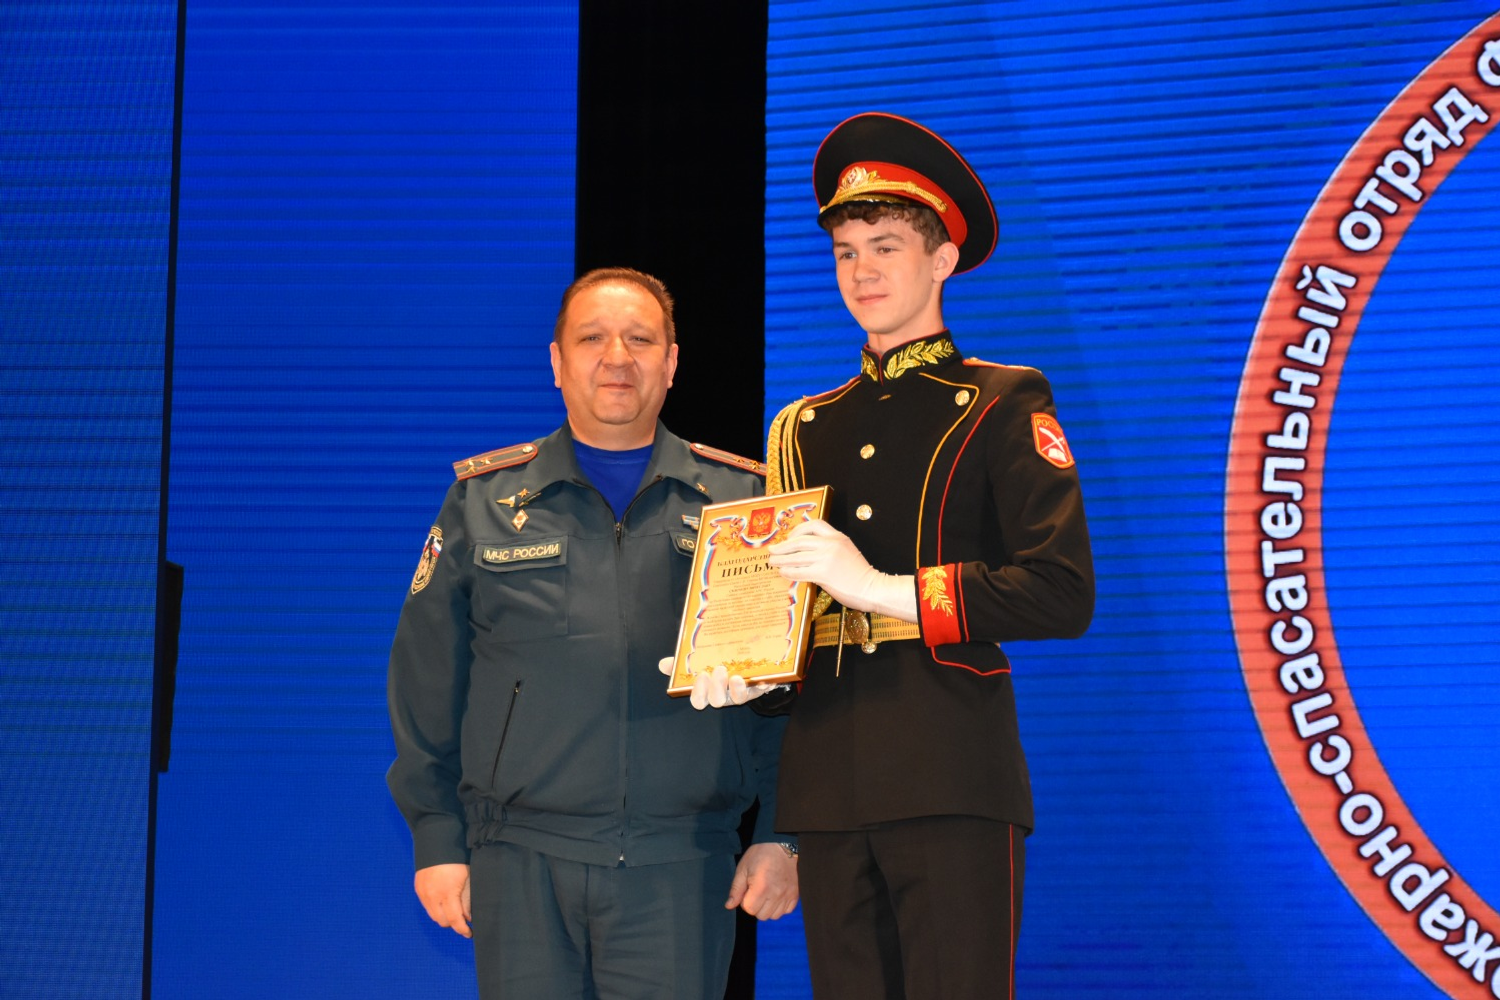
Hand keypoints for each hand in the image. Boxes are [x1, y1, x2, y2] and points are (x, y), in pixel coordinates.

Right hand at [414, 863, 471, 937]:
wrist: (436, 845)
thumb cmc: (457, 860)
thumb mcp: (467, 878)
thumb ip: (467, 899)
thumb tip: (468, 917)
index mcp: (448, 893)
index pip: (455, 920)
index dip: (462, 930)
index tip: (469, 933)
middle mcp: (433, 896)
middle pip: (443, 922)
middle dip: (454, 923)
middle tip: (463, 919)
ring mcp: (424, 894)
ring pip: (434, 916)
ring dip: (443, 917)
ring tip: (453, 910)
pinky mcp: (418, 890)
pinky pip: (427, 907)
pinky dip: (435, 909)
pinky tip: (443, 902)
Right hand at [660, 657, 780, 709]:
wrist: (748, 660)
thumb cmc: (717, 662)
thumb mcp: (698, 660)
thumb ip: (681, 663)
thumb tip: (664, 664)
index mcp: (707, 690)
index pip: (698, 700)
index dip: (699, 692)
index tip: (701, 676)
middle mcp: (723, 695)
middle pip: (717, 701)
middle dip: (716, 688)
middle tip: (718, 670)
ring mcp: (741, 693)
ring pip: (738, 698)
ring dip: (736, 688)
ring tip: (736, 675)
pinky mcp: (758, 687)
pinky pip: (760, 690)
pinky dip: (761, 685)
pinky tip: (761, 678)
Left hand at [726, 843, 798, 919]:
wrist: (782, 845)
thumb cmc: (761, 854)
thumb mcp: (743, 868)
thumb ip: (736, 889)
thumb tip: (729, 905)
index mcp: (761, 887)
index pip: (749, 909)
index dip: (744, 902)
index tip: (747, 891)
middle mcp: (776, 894)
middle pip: (761, 915)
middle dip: (755, 906)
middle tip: (756, 892)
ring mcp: (787, 895)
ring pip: (774, 916)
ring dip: (768, 908)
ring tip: (766, 894)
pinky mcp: (795, 895)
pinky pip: (786, 911)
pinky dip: (780, 907)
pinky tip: (776, 896)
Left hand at [767, 520, 916, 621]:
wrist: (873, 588)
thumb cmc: (860, 575)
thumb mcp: (847, 552)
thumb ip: (830, 549)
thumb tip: (808, 554)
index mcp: (838, 537)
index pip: (815, 525)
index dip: (799, 530)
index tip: (790, 537)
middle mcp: (831, 544)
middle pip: (800, 540)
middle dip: (783, 546)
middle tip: (773, 550)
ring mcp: (827, 558)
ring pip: (796, 556)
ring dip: (781, 559)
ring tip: (772, 562)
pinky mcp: (823, 573)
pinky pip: (799, 571)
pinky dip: (788, 572)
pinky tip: (783, 573)